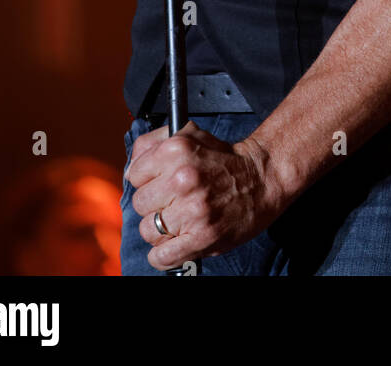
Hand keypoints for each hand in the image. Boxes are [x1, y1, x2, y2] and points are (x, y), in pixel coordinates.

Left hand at [127, 120, 289, 269]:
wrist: (261, 179)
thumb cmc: (223, 159)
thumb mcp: (190, 134)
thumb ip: (153, 143)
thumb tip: (130, 166)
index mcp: (176, 150)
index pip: (134, 175)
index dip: (144, 180)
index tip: (156, 183)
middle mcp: (182, 178)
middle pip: (140, 203)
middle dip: (153, 204)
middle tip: (170, 201)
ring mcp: (192, 210)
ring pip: (148, 230)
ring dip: (159, 229)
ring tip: (177, 220)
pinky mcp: (202, 236)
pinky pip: (163, 256)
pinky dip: (162, 256)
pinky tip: (172, 245)